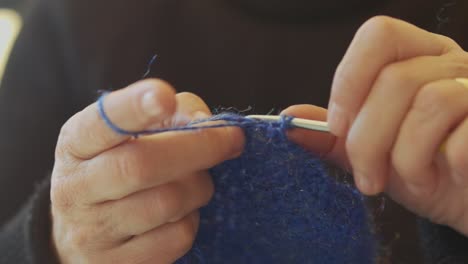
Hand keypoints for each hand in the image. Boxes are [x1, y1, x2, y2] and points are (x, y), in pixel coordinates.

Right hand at [51, 79, 243, 262]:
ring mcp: (94, 232)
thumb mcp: (128, 134)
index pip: (101, 124)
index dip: (133, 108)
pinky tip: (181, 212)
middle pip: (142, 165)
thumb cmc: (117, 169)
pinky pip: (177, 237)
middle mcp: (77, 188)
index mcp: (77, 145)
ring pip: (168, 202)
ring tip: (196, 181)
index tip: (163, 97)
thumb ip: (171, 114)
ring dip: (199, 186)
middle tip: (232, 139)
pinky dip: (192, 219)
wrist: (83, 232)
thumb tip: (208, 125)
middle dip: (200, 147)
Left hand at [284, 16, 467, 235]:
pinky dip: (444, 165)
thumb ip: (335, 137)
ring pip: (430, 102)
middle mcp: (453, 64)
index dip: (350, 79)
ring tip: (409, 181)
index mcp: (419, 60)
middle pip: (396, 79)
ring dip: (405, 157)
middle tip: (366, 177)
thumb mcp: (374, 155)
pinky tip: (446, 178)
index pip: (379, 36)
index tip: (337, 126)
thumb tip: (290, 119)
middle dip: (368, 140)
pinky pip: (465, 136)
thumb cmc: (426, 173)